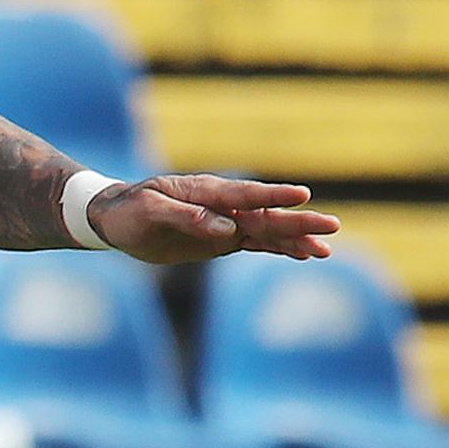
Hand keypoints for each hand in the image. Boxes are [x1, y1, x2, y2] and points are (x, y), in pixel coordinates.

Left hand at [89, 173, 338, 262]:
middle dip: (299, 222)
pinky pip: (255, 245)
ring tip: (326, 249)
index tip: (303, 196)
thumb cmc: (129, 211)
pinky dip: (279, 251)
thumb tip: (226, 227)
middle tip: (333, 227)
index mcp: (206, 192)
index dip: (274, 196)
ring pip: (267, 233)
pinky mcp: (221, 241)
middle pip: (267, 215)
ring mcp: (225, 223)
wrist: (115, 219)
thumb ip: (187, 217)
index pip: (246, 194)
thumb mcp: (150, 212)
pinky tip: (303, 255)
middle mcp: (222, 206)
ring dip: (295, 241)